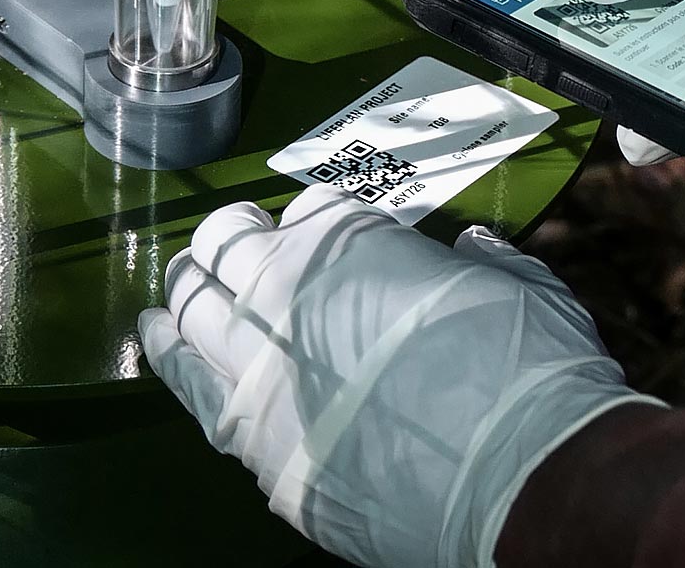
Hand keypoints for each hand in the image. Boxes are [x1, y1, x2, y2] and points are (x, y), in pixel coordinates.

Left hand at [139, 187, 658, 567]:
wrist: (521, 476)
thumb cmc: (527, 372)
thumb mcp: (519, 286)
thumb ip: (480, 262)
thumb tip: (472, 249)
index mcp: (347, 244)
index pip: (308, 209)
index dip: (313, 216)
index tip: (317, 227)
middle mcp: (286, 296)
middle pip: (228, 249)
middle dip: (229, 241)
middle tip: (232, 245)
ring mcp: (261, 372)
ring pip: (193, 314)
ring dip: (186, 292)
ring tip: (179, 286)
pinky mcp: (257, 444)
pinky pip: (191, 389)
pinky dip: (168, 356)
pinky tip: (157, 338)